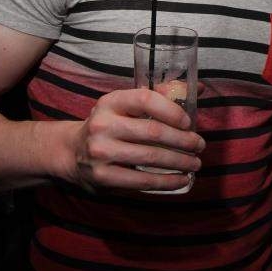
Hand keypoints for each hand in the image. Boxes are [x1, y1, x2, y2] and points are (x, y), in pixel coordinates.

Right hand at [71, 86, 204, 192]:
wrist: (71, 153)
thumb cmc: (110, 126)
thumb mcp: (125, 107)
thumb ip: (158, 97)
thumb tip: (198, 88)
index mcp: (110, 102)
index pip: (146, 99)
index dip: (172, 110)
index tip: (189, 123)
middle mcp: (103, 124)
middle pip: (153, 131)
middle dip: (184, 140)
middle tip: (200, 146)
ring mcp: (101, 152)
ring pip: (151, 157)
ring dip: (180, 161)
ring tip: (195, 163)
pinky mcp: (103, 176)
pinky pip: (142, 180)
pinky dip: (166, 181)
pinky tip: (181, 179)